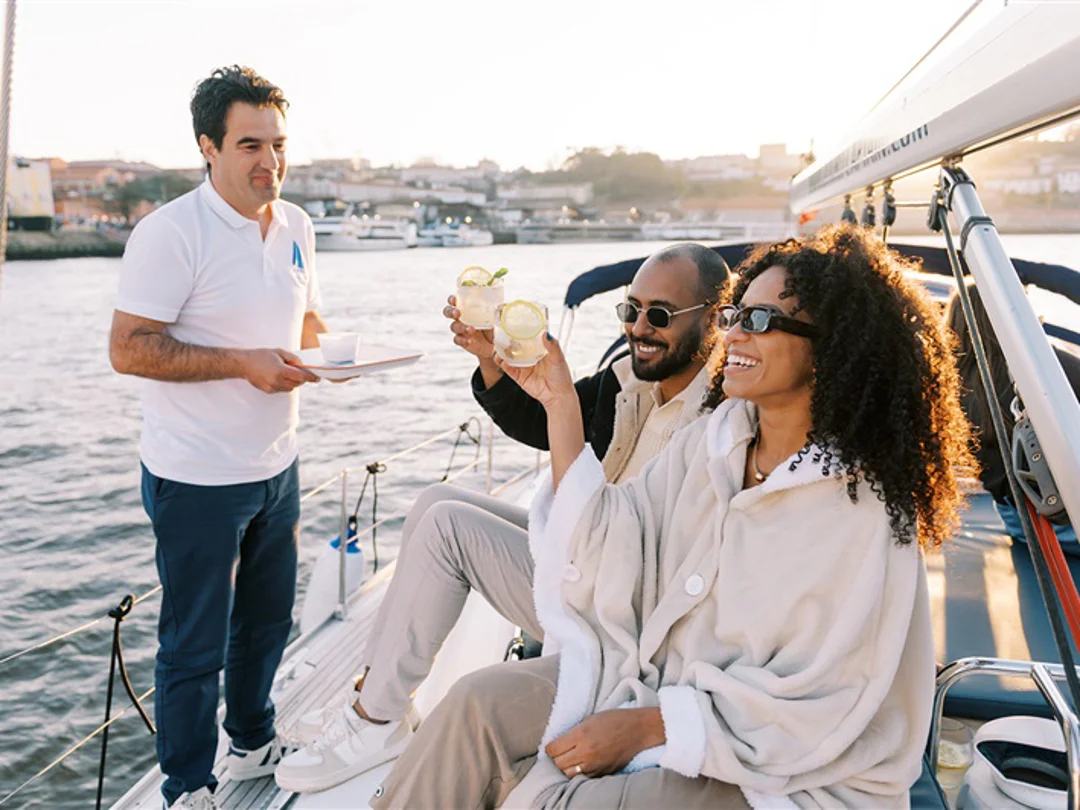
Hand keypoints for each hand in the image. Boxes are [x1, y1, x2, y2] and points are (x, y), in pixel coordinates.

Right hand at [241, 348, 319, 392]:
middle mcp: (277, 381)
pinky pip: (282, 389)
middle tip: (300, 371)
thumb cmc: (261, 355)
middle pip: (297, 383)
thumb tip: (302, 366)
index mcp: (281, 371)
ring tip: (286, 372)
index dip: (311, 378)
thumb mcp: (279, 352)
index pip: (301, 377)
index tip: (318, 378)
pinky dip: (285, 384)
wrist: (244, 364)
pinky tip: (278, 376)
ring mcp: (272, 388)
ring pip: (291, 388)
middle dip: (301, 378)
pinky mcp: (269, 391)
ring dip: (293, 382)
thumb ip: (293, 358)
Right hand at [444, 295, 494, 359]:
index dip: (452, 299)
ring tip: (471, 330)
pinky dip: (462, 340)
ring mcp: (460, 329)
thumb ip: (499, 309)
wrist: (494, 345)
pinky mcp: (462, 340)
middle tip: (458, 313)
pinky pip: (457, 339)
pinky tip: (469, 341)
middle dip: (451, 311)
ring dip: (461, 327)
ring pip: (453, 326)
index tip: (454, 299)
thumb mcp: (496, 316)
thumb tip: (506, 304)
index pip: (455, 300)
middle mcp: (461, 317)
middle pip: (448, 312)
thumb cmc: (493, 325)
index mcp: (467, 308)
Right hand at [493, 333, 574, 408]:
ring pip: (508, 356)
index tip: (512, 322)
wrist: (558, 395)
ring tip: (498, 345)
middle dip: (507, 339)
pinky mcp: (518, 376)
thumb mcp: (558, 357)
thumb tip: (546, 334)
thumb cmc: (561, 376)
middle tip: (500, 332)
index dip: (519, 330)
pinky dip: (502, 363)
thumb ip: (552, 345)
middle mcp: (529, 355)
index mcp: (538, 348)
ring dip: (501, 350)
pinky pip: (507, 368)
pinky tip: (501, 359)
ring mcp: (522, 365)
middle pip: (514, 345)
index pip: (527, 336)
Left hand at [545, 709, 664, 778]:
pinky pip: (583, 778)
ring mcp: (595, 765)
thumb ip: (573, 733)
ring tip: (570, 760)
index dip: (550, 748)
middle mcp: (586, 752)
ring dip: (566, 768)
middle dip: (556, 759)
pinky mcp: (603, 773)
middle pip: (558, 764)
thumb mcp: (589, 719)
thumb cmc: (614, 720)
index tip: (552, 746)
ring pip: (568, 774)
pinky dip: (579, 773)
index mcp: (581, 735)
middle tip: (560, 753)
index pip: (553, 750)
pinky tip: (582, 765)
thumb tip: (559, 744)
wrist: (638, 729)